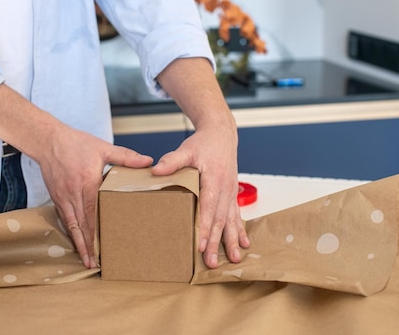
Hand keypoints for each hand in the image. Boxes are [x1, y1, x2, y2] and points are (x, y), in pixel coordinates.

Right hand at [0, 84, 152, 269]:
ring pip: (71, 225)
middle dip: (88, 245)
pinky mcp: (56, 197)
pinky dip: (71, 232)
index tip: (103, 247)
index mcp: (87, 182)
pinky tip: (77, 243)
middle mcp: (73, 193)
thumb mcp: (103, 147)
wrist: (48, 140)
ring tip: (86, 261)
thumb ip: (126, 157)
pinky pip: (64, 218)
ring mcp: (62, 197)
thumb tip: (148, 161)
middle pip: (82, 224)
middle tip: (95, 264)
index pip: (94, 211)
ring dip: (78, 244)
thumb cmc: (76, 143)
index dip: (98, 231)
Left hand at [152, 123, 249, 268]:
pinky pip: (237, 215)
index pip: (209, 208)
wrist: (221, 135)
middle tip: (212, 262)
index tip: (201, 245)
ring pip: (232, 220)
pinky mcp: (232, 194)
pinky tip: (243, 244)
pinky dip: (239, 230)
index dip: (205, 227)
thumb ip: (172, 161)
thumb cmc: (204, 144)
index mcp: (214, 179)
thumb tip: (155, 171)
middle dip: (217, 242)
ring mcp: (231, 193)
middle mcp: (226, 189)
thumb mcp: (186, 149)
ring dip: (231, 240)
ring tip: (234, 259)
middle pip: (221, 219)